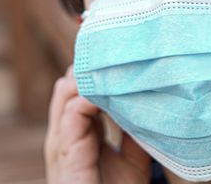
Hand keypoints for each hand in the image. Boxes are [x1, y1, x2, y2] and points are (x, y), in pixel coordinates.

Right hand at [44, 66, 151, 182]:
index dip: (95, 71)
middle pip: (68, 85)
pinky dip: (88, 97)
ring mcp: (62, 143)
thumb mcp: (133, 158)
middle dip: (90, 67)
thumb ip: (134, 132)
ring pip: (65, 93)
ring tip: (115, 64)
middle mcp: (66, 134)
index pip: (78, 90)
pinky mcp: (66, 154)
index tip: (119, 55)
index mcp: (78, 133)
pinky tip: (109, 90)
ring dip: (89, 76)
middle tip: (117, 52)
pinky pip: (72, 116)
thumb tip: (148, 102)